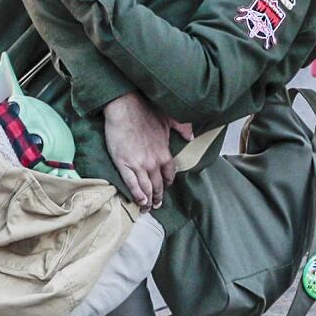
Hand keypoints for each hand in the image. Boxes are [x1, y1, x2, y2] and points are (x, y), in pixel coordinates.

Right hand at [103, 91, 174, 208]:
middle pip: (158, 185)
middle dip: (158, 197)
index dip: (167, 184)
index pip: (169, 175)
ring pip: (146, 188)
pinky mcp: (124, 164)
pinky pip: (132, 184)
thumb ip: (182, 128)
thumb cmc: (145, 111)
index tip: (164, 189)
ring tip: (147, 208)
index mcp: (164, 153)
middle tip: (157, 205)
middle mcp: (153, 162)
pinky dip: (136, 194)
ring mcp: (139, 165)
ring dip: (148, 200)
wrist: (125, 107)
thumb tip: (191, 136)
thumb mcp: (168, 119)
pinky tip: (139, 201)